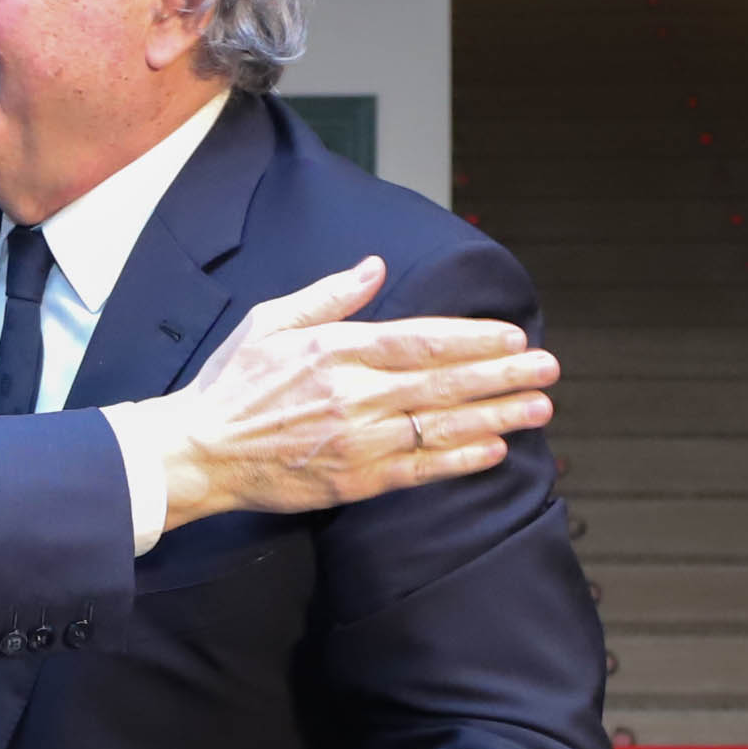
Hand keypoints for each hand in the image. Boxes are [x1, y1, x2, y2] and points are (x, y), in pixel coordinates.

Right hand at [149, 257, 557, 525]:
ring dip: (496, 416)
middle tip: (548, 369)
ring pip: (441, 425)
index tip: (513, 336)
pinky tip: (493, 450)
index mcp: (336, 350)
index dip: (474, 339)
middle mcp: (354, 395)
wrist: (198, 452)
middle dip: (503, 374)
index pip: (421, 341)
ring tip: (539, 408)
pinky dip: (459, 460)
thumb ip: (327, 296)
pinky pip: (419, 469)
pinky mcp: (355, 481)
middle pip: (444, 382)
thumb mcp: (270, 322)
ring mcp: (358, 441)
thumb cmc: (231, 384)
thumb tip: (373, 267)